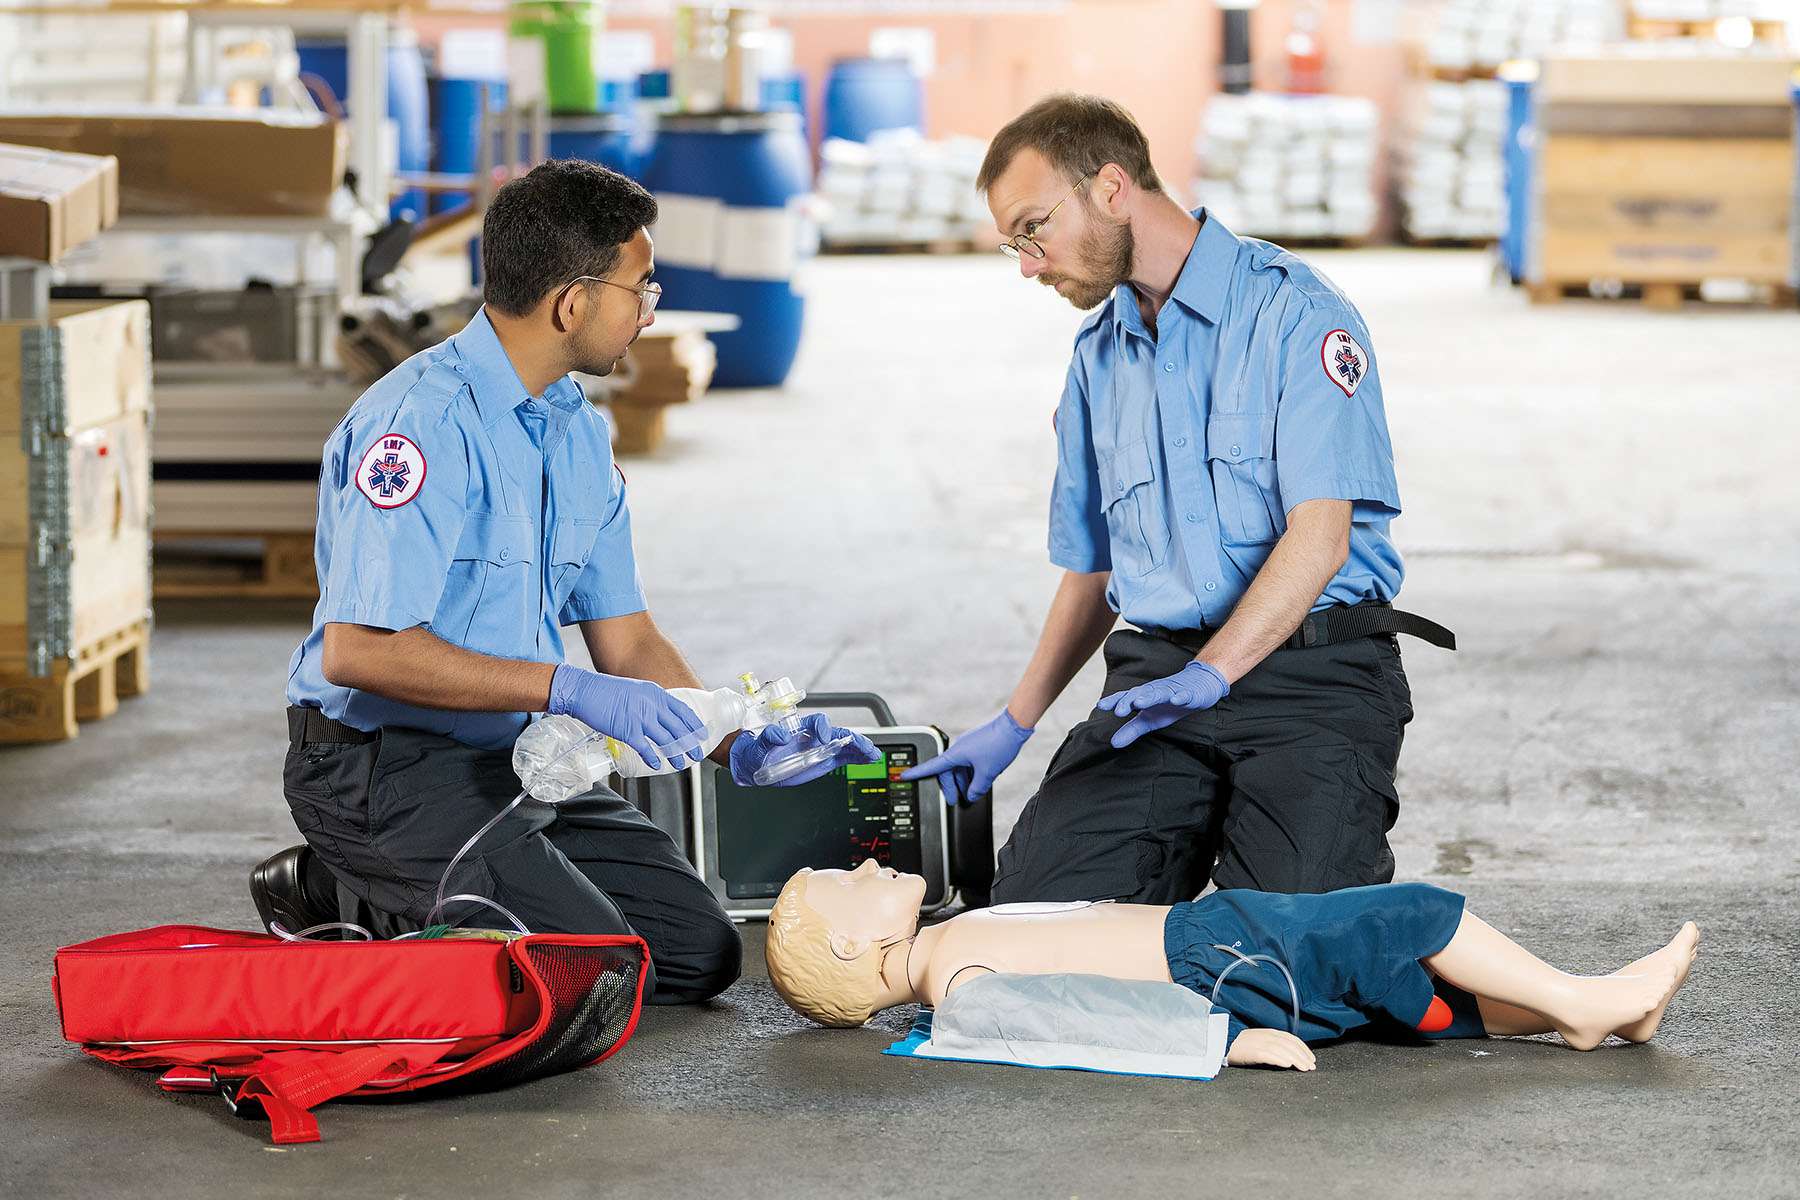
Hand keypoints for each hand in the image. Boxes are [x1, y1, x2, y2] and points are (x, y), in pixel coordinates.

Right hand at [547, 664, 705, 769]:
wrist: (585, 690)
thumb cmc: (606, 691)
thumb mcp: (636, 690)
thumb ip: (650, 702)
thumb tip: (661, 716)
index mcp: (655, 693)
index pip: (682, 710)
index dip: (694, 724)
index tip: (702, 733)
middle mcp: (652, 705)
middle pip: (679, 727)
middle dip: (691, 743)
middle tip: (698, 754)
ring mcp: (640, 717)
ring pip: (666, 739)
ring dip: (676, 754)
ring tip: (682, 764)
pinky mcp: (627, 730)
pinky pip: (645, 748)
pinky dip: (652, 758)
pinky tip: (656, 765)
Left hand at [729, 712, 880, 786]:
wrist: (757, 763)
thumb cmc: (758, 750)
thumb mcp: (759, 743)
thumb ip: (768, 737)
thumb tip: (780, 735)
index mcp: (800, 728)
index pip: (817, 722)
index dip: (822, 727)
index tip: (824, 737)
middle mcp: (814, 736)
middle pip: (838, 732)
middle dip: (851, 738)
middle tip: (861, 744)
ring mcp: (821, 748)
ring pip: (845, 745)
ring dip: (860, 748)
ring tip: (873, 754)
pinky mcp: (825, 760)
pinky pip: (845, 757)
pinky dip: (858, 757)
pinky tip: (870, 759)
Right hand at [899, 708, 1032, 805]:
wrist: (1013, 726)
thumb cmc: (999, 744)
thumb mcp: (988, 773)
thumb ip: (977, 788)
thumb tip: (972, 795)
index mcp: (955, 754)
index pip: (932, 767)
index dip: (917, 773)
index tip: (904, 776)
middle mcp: (958, 748)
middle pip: (947, 771)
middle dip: (950, 787)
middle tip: (955, 800)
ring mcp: (967, 745)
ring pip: (958, 767)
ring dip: (962, 781)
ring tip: (971, 792)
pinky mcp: (976, 744)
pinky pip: (967, 761)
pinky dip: (970, 773)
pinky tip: (979, 780)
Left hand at [1098, 660, 1228, 749]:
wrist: (1198, 686)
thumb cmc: (1169, 704)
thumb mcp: (1149, 720)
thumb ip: (1131, 730)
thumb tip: (1113, 743)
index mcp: (1143, 697)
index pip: (1126, 698)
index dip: (1114, 701)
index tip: (1101, 706)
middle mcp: (1154, 691)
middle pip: (1140, 694)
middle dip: (1128, 701)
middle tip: (1118, 711)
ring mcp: (1172, 691)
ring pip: (1159, 693)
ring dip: (1149, 697)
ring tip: (1138, 703)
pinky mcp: (1189, 694)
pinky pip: (1184, 695)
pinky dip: (1180, 697)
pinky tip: (1175, 700)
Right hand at [1225, 1028, 1315, 1070]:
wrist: (1222, 1042)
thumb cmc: (1241, 1045)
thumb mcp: (1260, 1041)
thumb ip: (1273, 1045)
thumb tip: (1289, 1055)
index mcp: (1270, 1033)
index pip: (1291, 1039)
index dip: (1303, 1049)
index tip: (1311, 1059)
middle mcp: (1267, 1036)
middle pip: (1289, 1045)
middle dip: (1302, 1056)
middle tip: (1311, 1067)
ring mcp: (1260, 1043)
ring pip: (1282, 1050)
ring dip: (1295, 1059)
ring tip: (1303, 1068)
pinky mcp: (1252, 1051)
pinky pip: (1269, 1055)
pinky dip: (1279, 1059)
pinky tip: (1287, 1065)